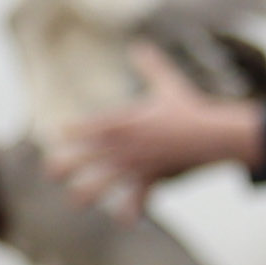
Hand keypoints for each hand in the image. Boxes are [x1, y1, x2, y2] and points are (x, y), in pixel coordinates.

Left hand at [53, 45, 263, 208]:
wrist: (213, 135)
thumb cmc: (190, 109)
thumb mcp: (168, 84)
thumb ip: (150, 66)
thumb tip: (140, 45)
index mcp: (123, 122)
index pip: (85, 127)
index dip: (71, 131)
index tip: (61, 133)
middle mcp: (123, 146)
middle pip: (82, 158)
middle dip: (63, 166)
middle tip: (52, 171)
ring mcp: (135, 166)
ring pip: (100, 186)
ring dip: (86, 194)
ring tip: (77, 200)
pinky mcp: (151, 181)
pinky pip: (136, 202)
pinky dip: (131, 212)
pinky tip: (125, 220)